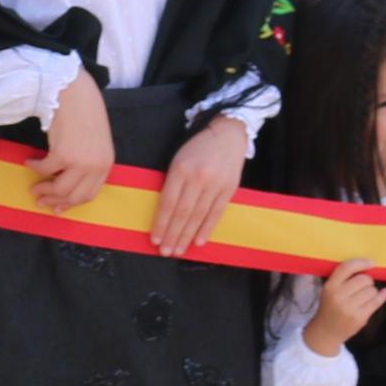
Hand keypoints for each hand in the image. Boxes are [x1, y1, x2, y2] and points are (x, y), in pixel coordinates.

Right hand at [30, 76, 114, 213]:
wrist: (75, 94)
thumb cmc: (84, 114)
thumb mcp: (95, 143)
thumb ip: (89, 163)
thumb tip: (68, 181)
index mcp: (106, 165)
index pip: (89, 195)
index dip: (71, 204)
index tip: (57, 207)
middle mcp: (95, 166)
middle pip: (74, 196)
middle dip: (55, 201)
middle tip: (40, 200)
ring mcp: (80, 162)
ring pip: (59, 189)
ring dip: (43, 189)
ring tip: (33, 186)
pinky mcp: (63, 154)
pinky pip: (45, 169)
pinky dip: (35, 167)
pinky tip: (29, 161)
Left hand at [151, 115, 252, 256]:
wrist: (228, 133)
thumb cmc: (198, 147)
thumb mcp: (178, 160)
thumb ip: (172, 183)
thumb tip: (164, 213)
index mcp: (181, 169)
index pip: (168, 203)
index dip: (161, 223)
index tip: (155, 239)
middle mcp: (198, 177)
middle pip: (182, 213)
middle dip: (172, 234)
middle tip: (165, 251)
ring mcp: (215, 184)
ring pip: (198, 216)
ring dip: (187, 236)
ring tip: (179, 250)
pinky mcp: (229, 188)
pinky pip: (216, 213)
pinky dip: (206, 229)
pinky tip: (198, 242)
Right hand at [304, 258, 385, 354]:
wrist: (326, 331)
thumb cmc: (330, 306)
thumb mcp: (330, 290)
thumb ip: (343, 279)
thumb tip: (368, 266)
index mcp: (330, 286)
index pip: (347, 268)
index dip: (361, 263)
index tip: (371, 263)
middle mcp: (339, 296)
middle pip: (363, 279)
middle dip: (367, 281)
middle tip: (364, 286)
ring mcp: (350, 308)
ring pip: (371, 290)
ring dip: (371, 291)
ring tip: (364, 296)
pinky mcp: (360, 317)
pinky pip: (376, 302)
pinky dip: (382, 295)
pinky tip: (385, 292)